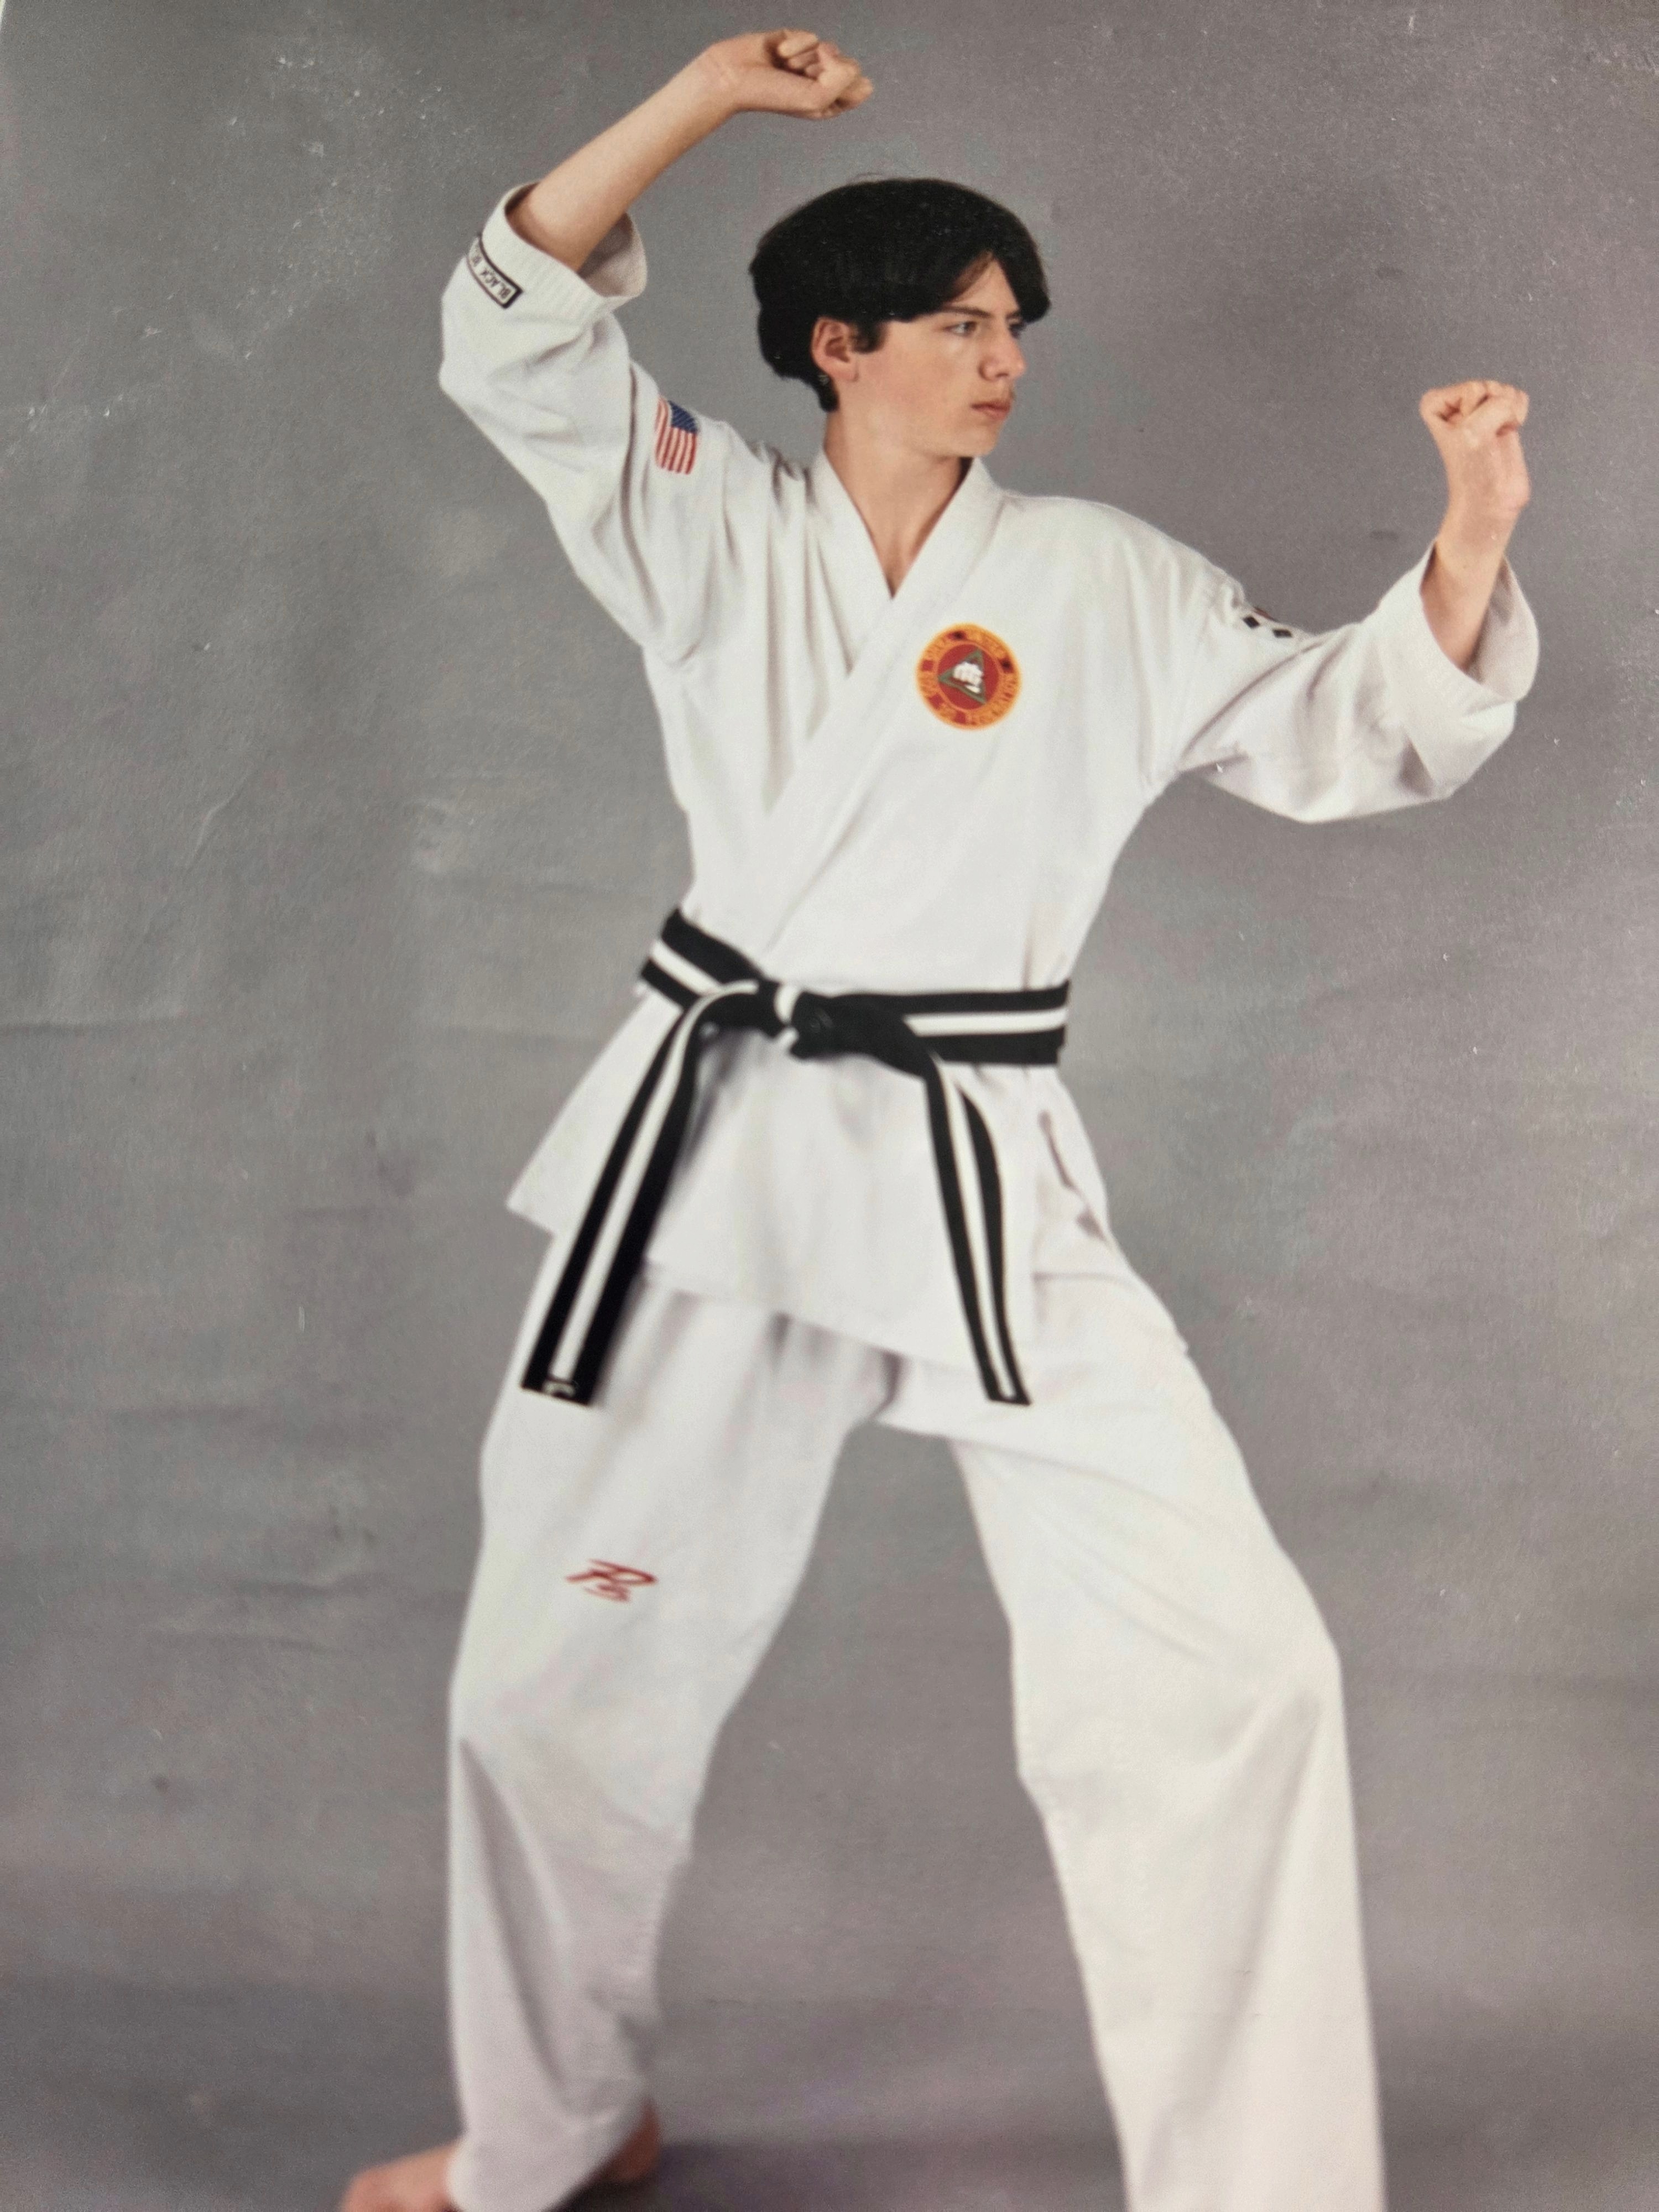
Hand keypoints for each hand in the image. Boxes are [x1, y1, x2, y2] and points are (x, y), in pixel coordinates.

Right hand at [694, 29, 872, 120]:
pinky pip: (810, 35)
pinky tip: (778, 54)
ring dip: (806, 57)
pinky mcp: (796, 42)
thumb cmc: (770, 95)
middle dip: (824, 69)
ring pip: (829, 48)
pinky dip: (795, 43)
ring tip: (785, 67)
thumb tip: (851, 60)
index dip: (844, 85)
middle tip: (799, 77)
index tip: (821, 88)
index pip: (860, 87)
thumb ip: (844, 80)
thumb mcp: (815, 98)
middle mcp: (821, 83)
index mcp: (829, 104)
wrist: (733, 76)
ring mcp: (808, 62)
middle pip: (847, 64)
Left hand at [1418, 379, 1530, 562]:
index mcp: (1436, 405)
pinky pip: (1519, 397)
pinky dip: (1519, 414)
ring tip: (1496, 437)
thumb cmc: (1473, 470)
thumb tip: (1514, 401)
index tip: (1466, 438)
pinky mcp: (1502, 416)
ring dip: (1508, 414)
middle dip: (1493, 412)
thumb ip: (1496, 403)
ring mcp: (1480, 409)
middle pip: (1490, 387)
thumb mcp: (1474, 431)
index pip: (1469, 388)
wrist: (1491, 500)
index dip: (1474, 413)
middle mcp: (1457, 404)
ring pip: (1506, 390)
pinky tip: (1507, 433)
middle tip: (1484, 440)